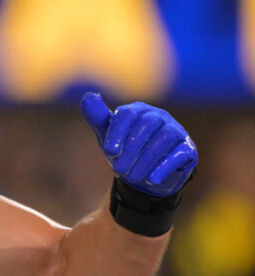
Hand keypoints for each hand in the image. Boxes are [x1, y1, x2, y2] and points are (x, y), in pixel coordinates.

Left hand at [80, 92, 196, 196]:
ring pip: (164, 138)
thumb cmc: (125, 150)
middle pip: (147, 124)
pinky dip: (165, 166)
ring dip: (147, 159)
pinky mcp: (188, 149)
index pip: (128, 113)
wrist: (146, 175)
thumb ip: (98, 118)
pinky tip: (152, 179)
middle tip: (118, 168)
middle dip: (131, 148)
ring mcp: (176, 131)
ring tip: (133, 176)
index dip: (117, 132)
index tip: (109, 151)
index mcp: (138, 111)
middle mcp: (159, 117)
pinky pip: (180, 153)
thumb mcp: (108, 136)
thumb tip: (88, 96)